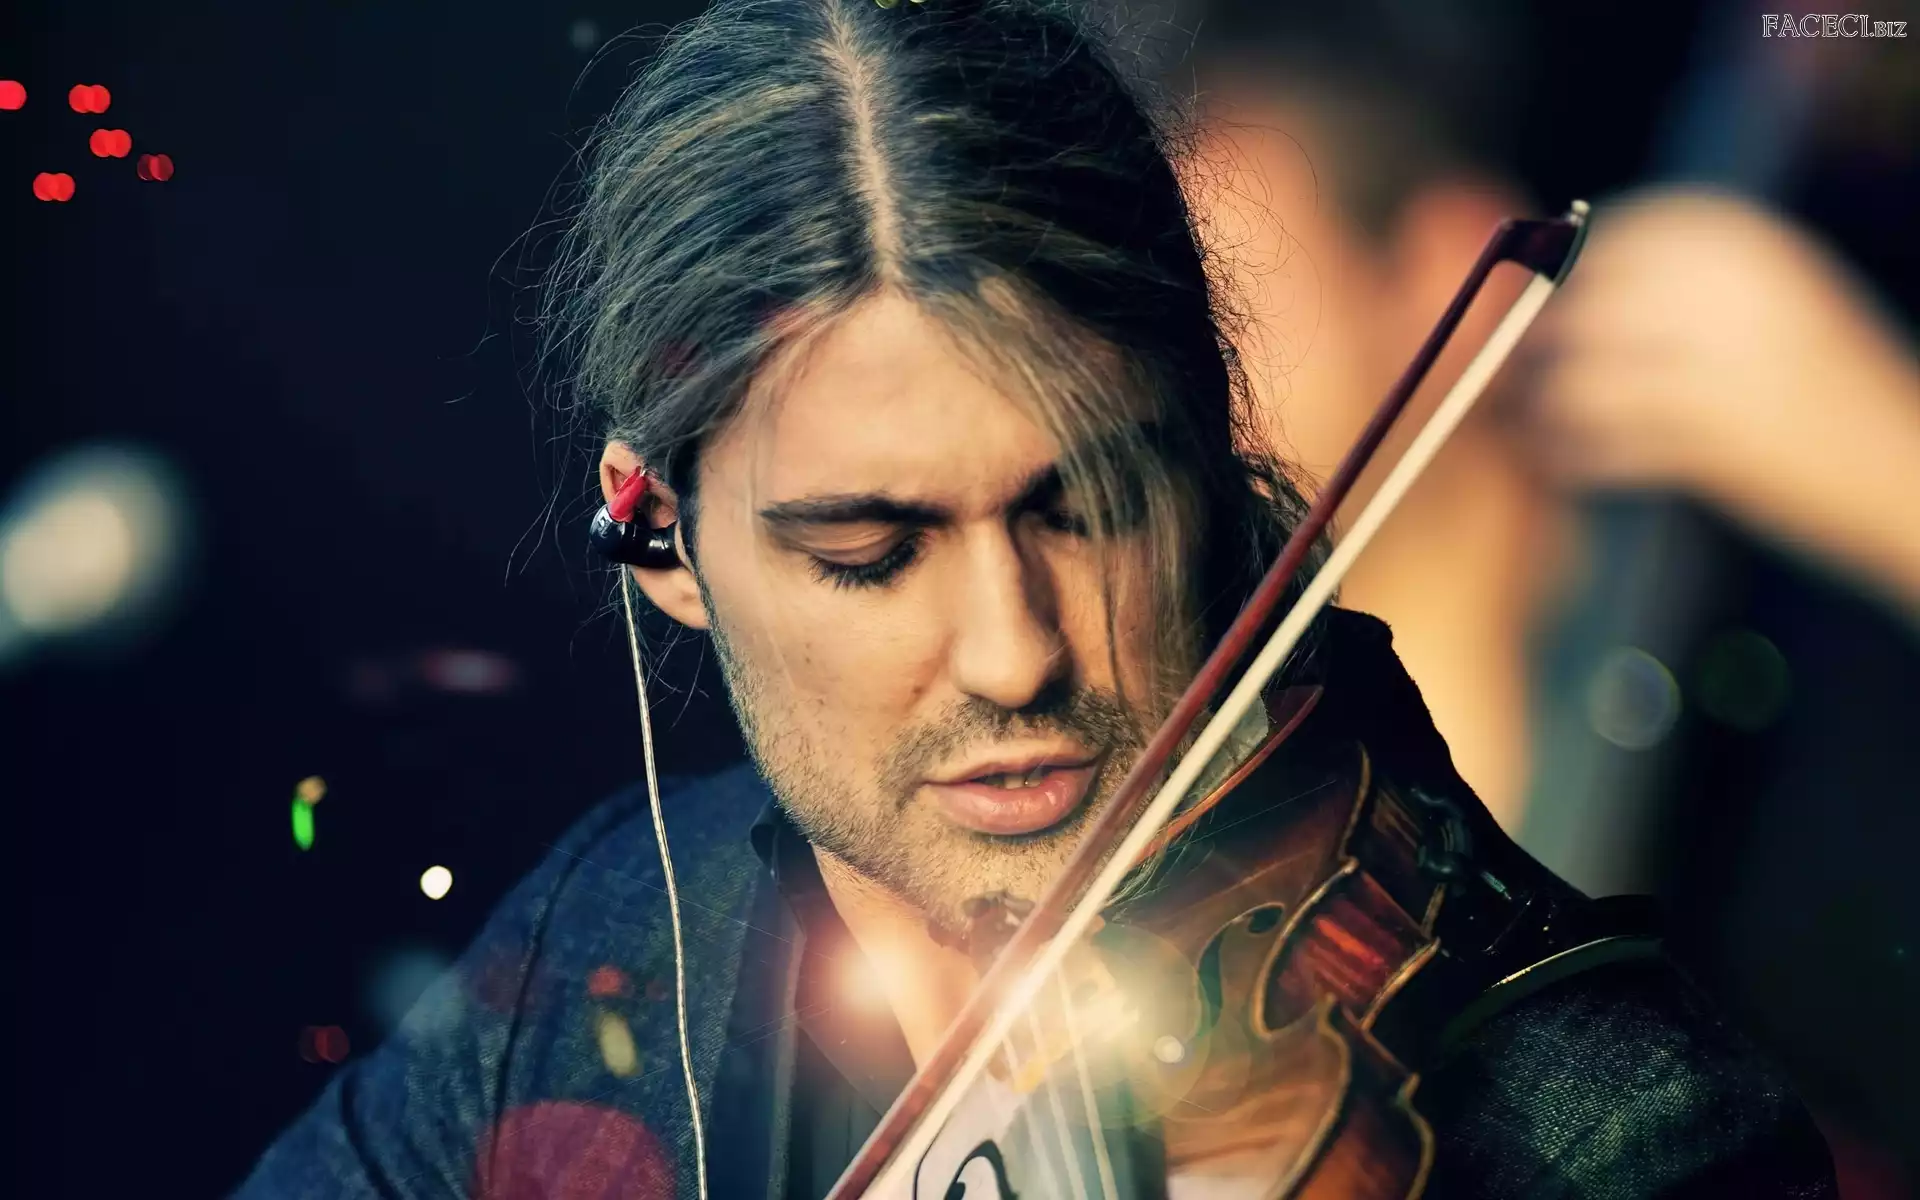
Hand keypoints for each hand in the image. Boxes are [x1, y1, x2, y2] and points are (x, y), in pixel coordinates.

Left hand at [1503, 188, 1919, 612]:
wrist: (1912, 466)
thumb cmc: (1822, 382)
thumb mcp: (1765, 298)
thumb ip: (1673, 280)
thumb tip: (1549, 274)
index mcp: (1747, 239)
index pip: (1610, 239)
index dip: (1555, 273)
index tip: (1520, 303)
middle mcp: (1736, 288)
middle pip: (1581, 307)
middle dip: (1528, 343)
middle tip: (1493, 371)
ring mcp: (1732, 364)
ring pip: (1583, 379)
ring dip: (1539, 407)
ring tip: (1520, 422)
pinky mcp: (1723, 442)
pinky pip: (1610, 445)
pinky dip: (1574, 456)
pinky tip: (1558, 463)